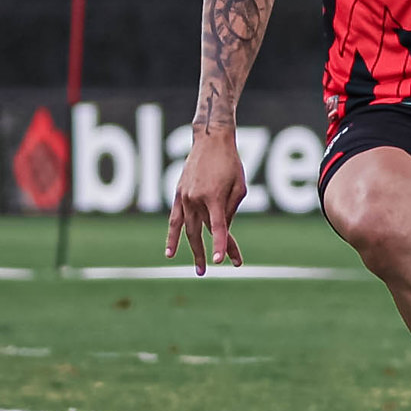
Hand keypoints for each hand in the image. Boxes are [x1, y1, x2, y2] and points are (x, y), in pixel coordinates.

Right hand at [166, 130, 246, 274]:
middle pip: (203, 232)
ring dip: (194, 250)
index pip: (218, 228)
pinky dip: (172, 237)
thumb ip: (231, 210)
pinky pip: (174, 220)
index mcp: (214, 197)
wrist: (211, 140)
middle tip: (216, 268)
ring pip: (187, 230)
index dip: (222, 245)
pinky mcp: (178, 195)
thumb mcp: (240, 187)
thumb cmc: (231, 163)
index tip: (223, 261)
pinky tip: (170, 253)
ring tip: (199, 269)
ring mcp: (185, 198)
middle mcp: (196, 199)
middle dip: (210, 252)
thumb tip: (222, 231)